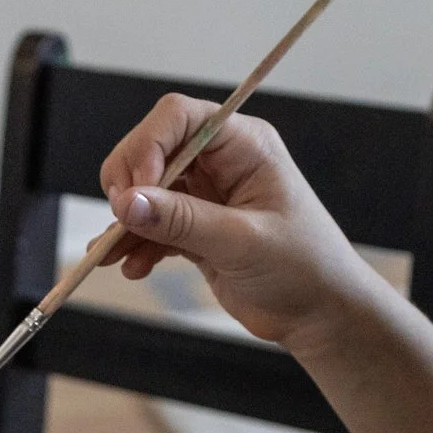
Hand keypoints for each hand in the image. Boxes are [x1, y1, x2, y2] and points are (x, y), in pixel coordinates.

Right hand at [97, 94, 379, 349]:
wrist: (320, 315)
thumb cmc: (303, 269)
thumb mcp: (242, 242)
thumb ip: (183, 221)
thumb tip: (126, 203)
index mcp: (244, 145)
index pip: (179, 117)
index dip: (147, 145)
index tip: (132, 190)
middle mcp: (222, 161)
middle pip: (153, 149)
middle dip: (129, 184)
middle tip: (119, 221)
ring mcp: (207, 194)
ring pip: (146, 191)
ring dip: (126, 221)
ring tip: (112, 255)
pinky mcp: (195, 228)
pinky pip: (153, 225)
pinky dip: (137, 244)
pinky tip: (132, 268)